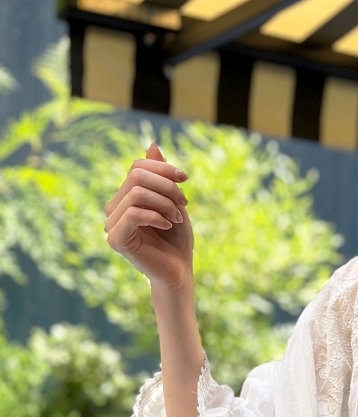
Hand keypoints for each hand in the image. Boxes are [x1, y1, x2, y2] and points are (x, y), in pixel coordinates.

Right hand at [105, 142, 192, 290]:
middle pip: (136, 176)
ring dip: (165, 203)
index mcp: (125, 197)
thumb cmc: (177, 238)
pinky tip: (168, 225)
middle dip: (166, 186)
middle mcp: (114, 208)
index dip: (163, 169)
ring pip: (136, 194)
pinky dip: (156, 216)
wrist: (179, 270)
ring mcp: (112, 224)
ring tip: (178, 217)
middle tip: (184, 202)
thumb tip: (152, 145)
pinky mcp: (116, 239)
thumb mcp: (173, 201)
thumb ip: (160, 176)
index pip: (137, 167)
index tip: (185, 180)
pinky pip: (133, 214)